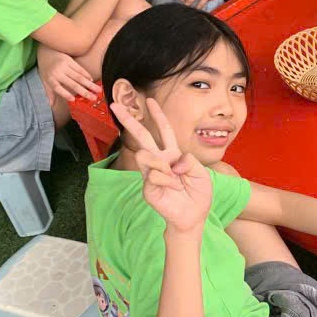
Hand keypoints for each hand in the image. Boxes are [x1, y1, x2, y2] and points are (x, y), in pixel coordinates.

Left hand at [37, 47, 98, 101]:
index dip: (65, 94)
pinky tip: (91, 80)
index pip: (57, 88)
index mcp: (50, 79)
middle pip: (72, 84)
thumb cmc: (46, 68)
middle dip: (84, 92)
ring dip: (90, 84)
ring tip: (98, 90)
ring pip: (79, 77)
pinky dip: (87, 75)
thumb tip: (51, 104)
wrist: (46, 51)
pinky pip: (80, 69)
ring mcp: (64, 66)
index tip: (73, 100)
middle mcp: (57, 73)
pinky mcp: (69, 60)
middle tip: (94, 98)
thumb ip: (49, 92)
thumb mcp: (44, 80)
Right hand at [111, 97, 212, 234]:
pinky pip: (153, 176)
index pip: (164, 131)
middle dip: (129, 120)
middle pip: (141, 137)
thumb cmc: (198, 193)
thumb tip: (172, 161)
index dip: (158, 116)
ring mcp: (151, 174)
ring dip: (162, 164)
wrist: (194, 215)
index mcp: (172, 154)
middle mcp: (159, 161)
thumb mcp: (201, 173)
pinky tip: (174, 188)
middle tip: (115, 105)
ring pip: (144, 155)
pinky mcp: (147, 187)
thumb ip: (189, 161)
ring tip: (175, 178)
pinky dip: (168, 181)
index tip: (150, 100)